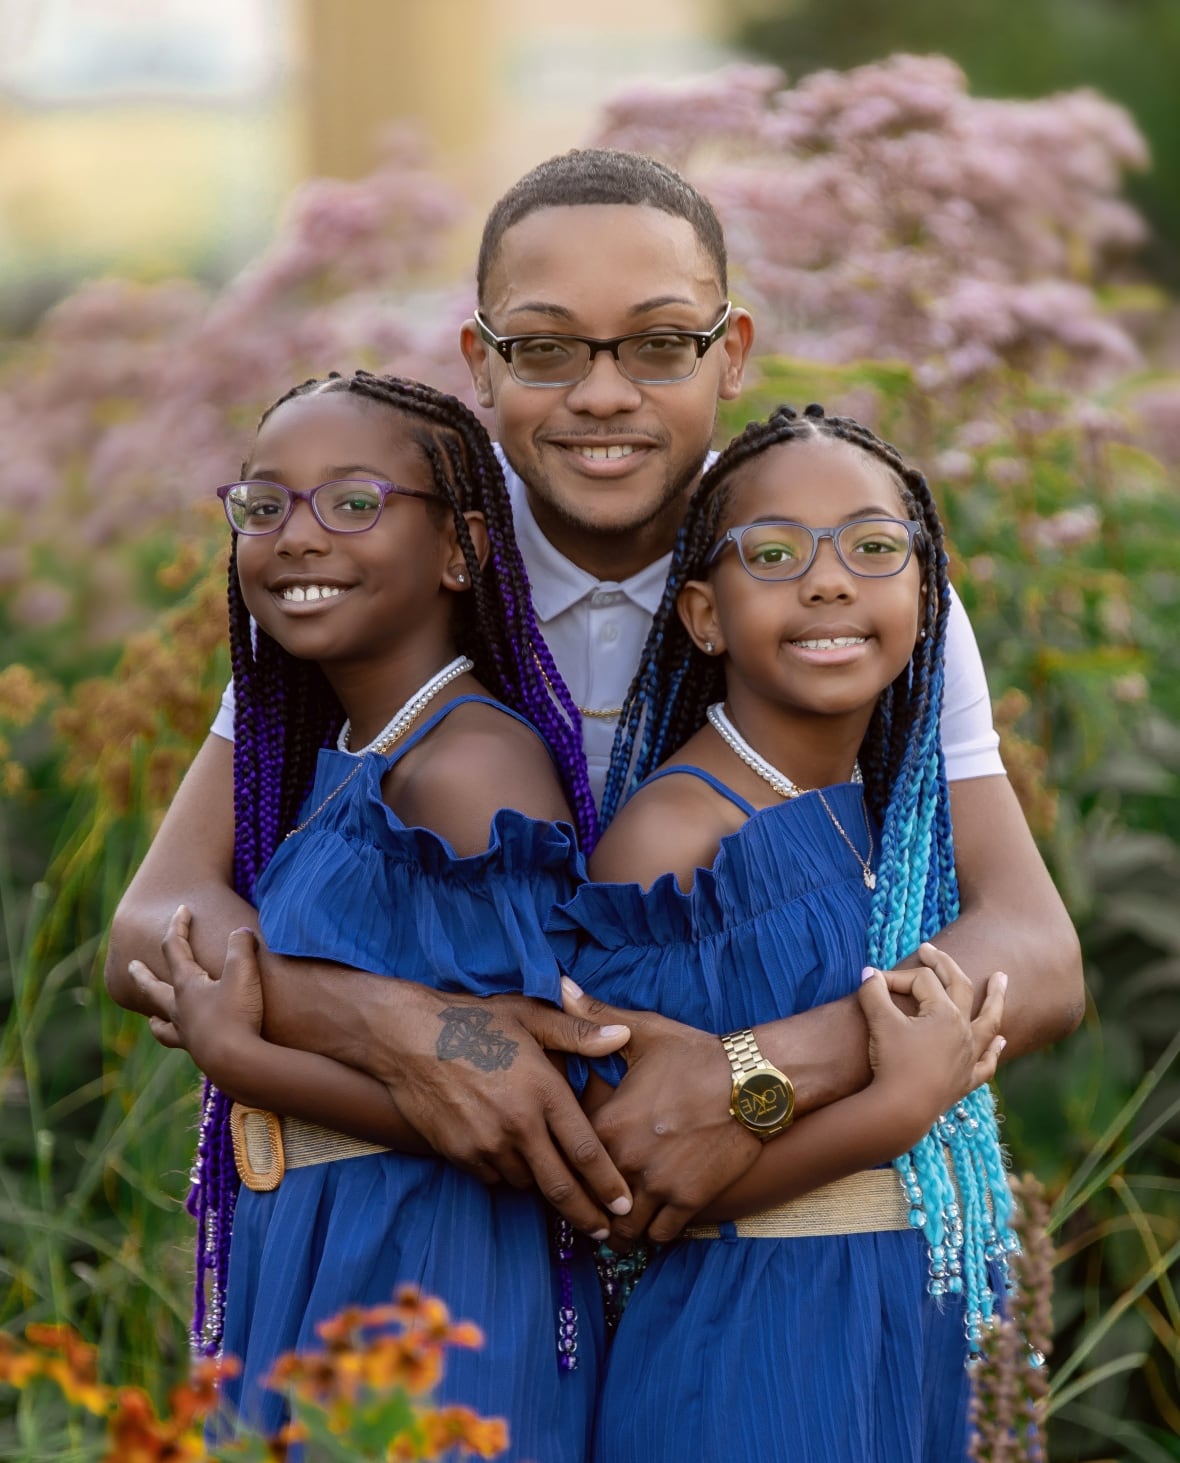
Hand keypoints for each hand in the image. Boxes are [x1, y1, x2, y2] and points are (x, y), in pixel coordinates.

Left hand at [129, 906, 264, 1080]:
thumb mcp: (243, 973)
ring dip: (155, 1013)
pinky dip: (174, 1037)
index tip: (182, 909)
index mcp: (187, 985)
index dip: (178, 926)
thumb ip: (241, 947)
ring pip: (162, 1020)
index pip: (175, 949)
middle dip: (143, 975)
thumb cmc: (237, 1015)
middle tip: (130, 966)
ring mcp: (186, 1032)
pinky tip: (180, 1039)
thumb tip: (241, 932)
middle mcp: (179, 1008)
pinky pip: (178, 1042)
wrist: (237, 1062)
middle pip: (153, 987)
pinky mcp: (198, 1051)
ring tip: (150, 1016)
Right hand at [364, 982, 634, 1239]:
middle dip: (586, 1214)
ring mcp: (486, 1144)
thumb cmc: (473, 1021)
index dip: (608, 1184)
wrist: (406, 1038)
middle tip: (604, 1231)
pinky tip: (511, 1155)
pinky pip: (494, 1177)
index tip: (624, 1203)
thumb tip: (622, 1034)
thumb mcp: (529, 1016)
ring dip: (542, 1183)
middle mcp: (518, 1125)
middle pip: (560, 1186)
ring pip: (526, 1182)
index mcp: (543, 1092)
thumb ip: (578, 1033)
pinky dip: (507, 1172)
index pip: (585, 1151)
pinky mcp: (460, 1154)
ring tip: (554, 1180)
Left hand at [560, 979, 762, 1247]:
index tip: (567, 1164)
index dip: (564, 1163)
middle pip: (589, 1203)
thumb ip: (594, 1016)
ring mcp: (658, 1185)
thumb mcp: (643, 1032)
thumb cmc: (695, 1054)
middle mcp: (626, 1161)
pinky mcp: (689, 1201)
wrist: (754, 1080)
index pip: (566, 1159)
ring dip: (619, 1225)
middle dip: (586, 1204)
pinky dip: (654, 1230)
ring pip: (623, 1230)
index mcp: (607, 1123)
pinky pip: (660, 1236)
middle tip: (587, 1200)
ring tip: (618, 1216)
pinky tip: (653, 1216)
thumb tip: (558, 984)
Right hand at [859, 943, 1006, 1137]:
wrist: (901, 1110)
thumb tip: (869, 972)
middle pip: (961, 987)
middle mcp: (963, 1030)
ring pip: (989, 1021)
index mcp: (945, 1013)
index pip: (922, 981)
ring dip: (995, 998)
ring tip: (1001, 978)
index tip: (874, 984)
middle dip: (947, 965)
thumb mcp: (879, 1022)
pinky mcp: (966, 1080)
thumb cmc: (892, 1063)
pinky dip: (995, 1049)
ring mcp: (969, 1056)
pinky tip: (1002, 1041)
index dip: (896, 977)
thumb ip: (874, 992)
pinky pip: (987, 1061)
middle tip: (933, 950)